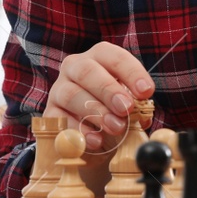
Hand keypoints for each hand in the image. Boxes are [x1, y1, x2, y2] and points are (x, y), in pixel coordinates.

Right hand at [46, 41, 154, 155]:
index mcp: (99, 57)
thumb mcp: (127, 103)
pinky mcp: (50, 112)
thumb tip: (143, 116)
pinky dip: (79, 131)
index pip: (114, 57)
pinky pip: (59, 119)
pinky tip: (96, 140)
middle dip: (109, 90)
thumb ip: (136, 106)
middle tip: (126, 108)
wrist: (91, 131)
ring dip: (96, 112)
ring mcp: (59, 89)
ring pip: (71, 95)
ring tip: (116, 127)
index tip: (146, 92)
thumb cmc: (113, 109)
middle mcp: (75, 67)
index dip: (132, 73)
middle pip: (88, 71)